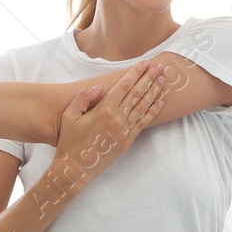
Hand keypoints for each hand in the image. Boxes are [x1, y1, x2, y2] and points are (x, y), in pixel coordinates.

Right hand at [53, 58, 165, 177]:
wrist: (75, 167)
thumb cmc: (69, 140)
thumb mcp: (69, 116)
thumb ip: (83, 98)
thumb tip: (100, 87)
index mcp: (103, 110)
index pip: (124, 86)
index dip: (136, 73)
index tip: (145, 63)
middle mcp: (117, 119)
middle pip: (137, 93)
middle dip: (149, 78)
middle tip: (160, 66)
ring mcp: (124, 131)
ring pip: (143, 107)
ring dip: (154, 92)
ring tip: (162, 80)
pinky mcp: (127, 141)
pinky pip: (143, 124)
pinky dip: (153, 112)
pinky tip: (160, 103)